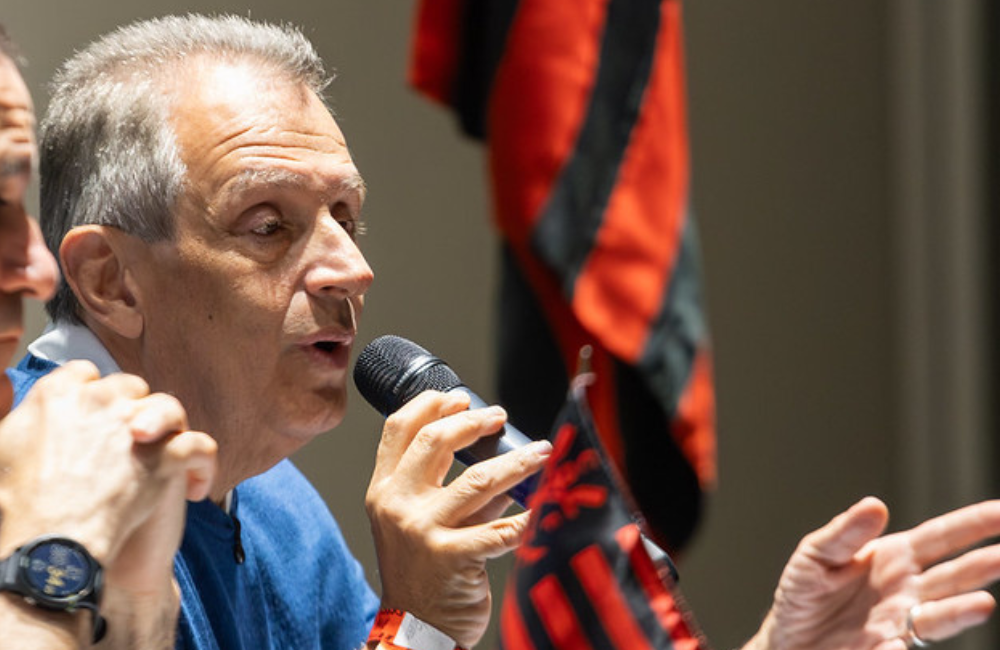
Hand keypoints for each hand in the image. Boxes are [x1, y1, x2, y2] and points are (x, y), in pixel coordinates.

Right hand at [0, 360, 216, 644]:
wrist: (47, 546)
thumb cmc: (15, 506)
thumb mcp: (1, 446)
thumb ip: (16, 415)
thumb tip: (13, 395)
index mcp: (57, 393)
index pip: (87, 374)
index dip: (95, 394)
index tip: (98, 418)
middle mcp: (100, 399)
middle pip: (131, 388)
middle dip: (133, 410)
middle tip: (132, 442)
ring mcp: (136, 425)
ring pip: (169, 409)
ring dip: (170, 431)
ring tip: (167, 457)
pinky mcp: (166, 456)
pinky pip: (200, 446)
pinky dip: (203, 466)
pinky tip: (194, 489)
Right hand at [365, 390, 550, 647]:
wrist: (414, 630)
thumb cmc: (419, 573)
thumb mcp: (416, 524)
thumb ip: (450, 491)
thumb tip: (499, 463)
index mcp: (384, 491)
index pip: (399, 430)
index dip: (430, 405)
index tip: (459, 397)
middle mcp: (399, 505)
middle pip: (435, 442)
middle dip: (474, 422)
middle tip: (499, 416)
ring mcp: (424, 530)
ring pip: (477, 480)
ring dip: (516, 462)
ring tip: (540, 452)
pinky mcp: (452, 557)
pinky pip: (500, 529)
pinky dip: (528, 517)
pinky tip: (547, 508)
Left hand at [745, 497, 999, 649]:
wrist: (788, 637)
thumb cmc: (803, 592)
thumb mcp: (816, 555)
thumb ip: (844, 534)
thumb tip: (875, 505)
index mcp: (892, 556)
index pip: (941, 537)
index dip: (973, 524)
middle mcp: (907, 589)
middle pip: (954, 575)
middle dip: (983, 565)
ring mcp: (901, 622)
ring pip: (940, 616)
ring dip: (961, 612)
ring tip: (982, 605)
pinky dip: (901, 649)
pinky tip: (897, 644)